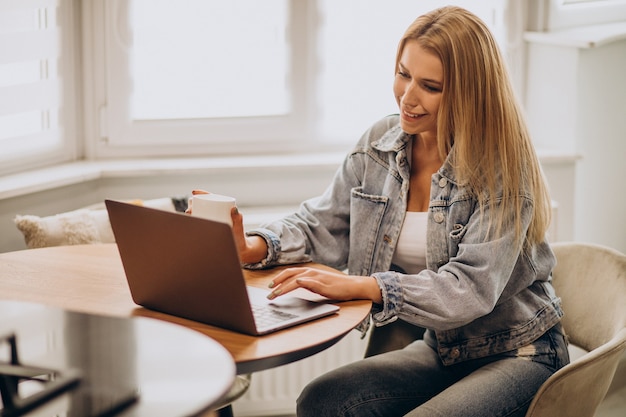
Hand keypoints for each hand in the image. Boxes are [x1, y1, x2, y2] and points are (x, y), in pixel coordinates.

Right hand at [187, 189, 267, 263]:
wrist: (237, 251)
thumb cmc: (239, 237)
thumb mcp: (238, 227)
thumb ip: (238, 219)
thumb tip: (234, 208)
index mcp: (221, 209)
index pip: (210, 198)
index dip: (201, 193)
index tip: (194, 192)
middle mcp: (213, 214)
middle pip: (200, 205)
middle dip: (192, 204)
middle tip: (190, 210)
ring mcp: (209, 221)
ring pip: (196, 214)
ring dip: (189, 213)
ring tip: (188, 215)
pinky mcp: (204, 230)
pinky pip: (195, 224)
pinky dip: (189, 223)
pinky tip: (184, 223)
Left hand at [267, 267, 381, 302]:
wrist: (353, 286)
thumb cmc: (335, 287)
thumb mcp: (317, 285)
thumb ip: (306, 284)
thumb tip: (295, 285)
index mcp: (309, 272)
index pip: (289, 272)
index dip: (278, 278)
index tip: (269, 286)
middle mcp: (311, 272)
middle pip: (289, 274)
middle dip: (277, 283)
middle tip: (268, 292)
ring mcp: (317, 278)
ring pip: (297, 279)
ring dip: (284, 286)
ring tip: (275, 293)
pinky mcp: (324, 285)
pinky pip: (311, 282)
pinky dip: (303, 281)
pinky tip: (297, 282)